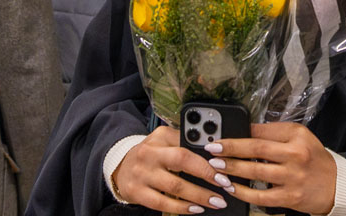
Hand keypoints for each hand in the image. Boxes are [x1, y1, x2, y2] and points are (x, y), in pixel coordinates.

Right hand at [112, 126, 235, 213]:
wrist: (121, 166)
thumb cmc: (150, 154)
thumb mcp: (164, 140)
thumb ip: (184, 142)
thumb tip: (213, 152)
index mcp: (160, 137)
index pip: (187, 145)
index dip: (207, 157)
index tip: (224, 166)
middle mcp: (149, 153)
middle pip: (182, 162)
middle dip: (207, 174)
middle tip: (225, 184)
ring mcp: (141, 174)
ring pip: (175, 187)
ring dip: (199, 196)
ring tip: (216, 201)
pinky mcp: (136, 192)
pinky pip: (163, 203)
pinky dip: (182, 208)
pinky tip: (195, 209)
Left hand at [210, 122, 337, 214]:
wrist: (335, 185)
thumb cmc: (313, 158)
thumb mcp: (300, 137)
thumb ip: (274, 133)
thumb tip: (244, 131)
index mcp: (296, 136)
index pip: (262, 132)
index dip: (238, 134)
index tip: (220, 136)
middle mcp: (295, 155)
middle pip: (256, 150)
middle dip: (230, 150)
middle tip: (211, 150)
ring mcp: (293, 178)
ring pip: (255, 172)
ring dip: (232, 170)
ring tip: (215, 168)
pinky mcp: (290, 198)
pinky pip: (260, 196)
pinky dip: (243, 192)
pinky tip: (231, 188)